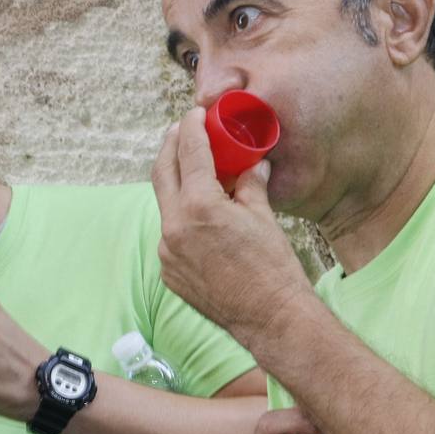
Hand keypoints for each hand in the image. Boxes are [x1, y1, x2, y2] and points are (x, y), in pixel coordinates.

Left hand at [152, 108, 312, 345]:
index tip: (194, 115)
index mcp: (199, 208)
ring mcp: (168, 252)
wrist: (270, 317)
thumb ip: (249, 183)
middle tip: (179, 131)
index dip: (191, 129)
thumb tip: (252, 163)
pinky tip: (199, 217)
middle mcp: (175, 228)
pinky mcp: (169, 272)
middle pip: (162, 174)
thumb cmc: (272, 266)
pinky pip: (170, 235)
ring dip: (176, 185)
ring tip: (193, 173)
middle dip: (170, 147)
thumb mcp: (262, 215)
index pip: (189, 154)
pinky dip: (182, 219)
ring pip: (166, 206)